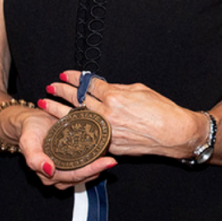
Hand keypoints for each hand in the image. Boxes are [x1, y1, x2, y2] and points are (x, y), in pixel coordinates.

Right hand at [8, 100, 116, 189]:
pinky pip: (84, 164)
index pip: (73, 176)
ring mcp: (65, 169)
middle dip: (98, 169)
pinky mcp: (70, 161)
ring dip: (97, 167)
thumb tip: (49, 170)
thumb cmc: (29, 131)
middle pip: (82, 177)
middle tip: (112, 161)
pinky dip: (94, 160)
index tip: (106, 163)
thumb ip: (34, 158)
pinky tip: (103, 153)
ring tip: (110, 157)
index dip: (90, 171)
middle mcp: (57, 175)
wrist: (31, 121)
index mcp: (48, 175)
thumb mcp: (28, 142)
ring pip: (85, 173)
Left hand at [48, 70, 203, 160]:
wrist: (174, 133)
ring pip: (77, 119)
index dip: (74, 78)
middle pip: (77, 100)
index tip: (65, 75)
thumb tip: (103, 88)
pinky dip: (75, 130)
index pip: (88, 84)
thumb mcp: (140, 90)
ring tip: (47, 104)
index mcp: (115, 97)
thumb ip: (118, 89)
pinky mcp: (110, 146)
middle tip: (51, 87)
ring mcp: (107, 132)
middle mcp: (108, 114)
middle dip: (61, 92)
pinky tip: (64, 126)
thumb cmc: (162, 111)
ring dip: (59, 111)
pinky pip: (88, 136)